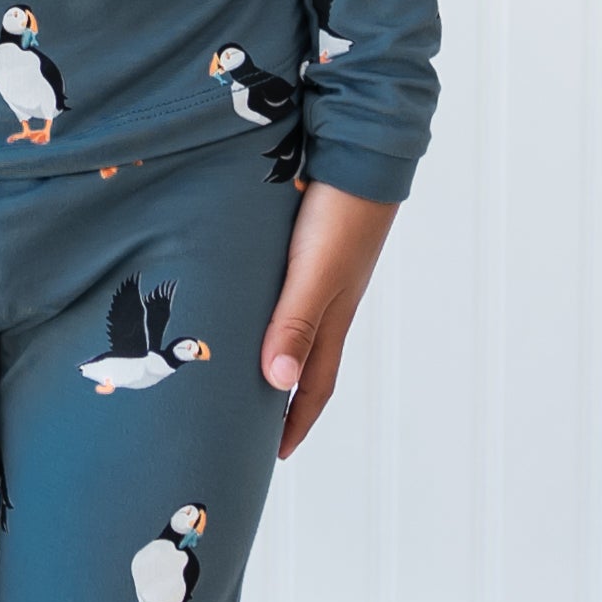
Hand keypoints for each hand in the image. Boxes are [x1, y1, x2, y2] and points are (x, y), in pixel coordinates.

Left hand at [260, 180, 397, 458]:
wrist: (362, 145)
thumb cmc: (342, 211)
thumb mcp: (314, 272)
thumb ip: (295, 323)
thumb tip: (278, 384)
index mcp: (332, 316)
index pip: (314, 386)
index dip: (296, 423)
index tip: (273, 456)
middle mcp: (328, 299)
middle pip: (304, 362)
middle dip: (281, 397)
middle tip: (247, 423)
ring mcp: (321, 271)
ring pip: (294, 325)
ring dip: (272, 351)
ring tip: (238, 367)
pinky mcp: (309, 242)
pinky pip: (285, 290)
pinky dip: (268, 309)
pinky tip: (245, 299)